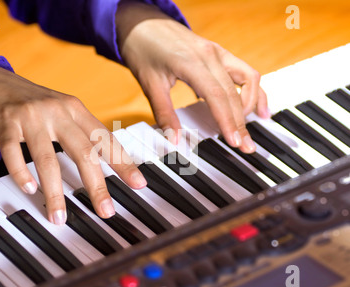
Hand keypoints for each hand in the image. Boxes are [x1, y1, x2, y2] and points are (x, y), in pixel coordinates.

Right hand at [0, 64, 146, 224]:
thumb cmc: (34, 104)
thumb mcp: (63, 112)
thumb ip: (82, 133)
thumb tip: (104, 161)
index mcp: (76, 110)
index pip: (105, 140)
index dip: (123, 162)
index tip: (139, 184)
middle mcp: (58, 111)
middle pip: (83, 151)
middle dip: (97, 185)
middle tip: (106, 210)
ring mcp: (31, 117)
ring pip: (48, 158)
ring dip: (55, 192)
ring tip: (59, 217)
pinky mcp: (6, 123)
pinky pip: (13, 152)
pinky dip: (21, 173)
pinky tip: (29, 189)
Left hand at [116, 1, 268, 152]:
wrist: (143, 23)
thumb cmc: (144, 50)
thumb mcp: (149, 84)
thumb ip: (164, 113)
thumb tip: (175, 140)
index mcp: (191, 62)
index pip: (217, 95)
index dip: (228, 120)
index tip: (234, 141)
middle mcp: (211, 54)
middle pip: (235, 92)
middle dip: (242, 122)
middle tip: (246, 147)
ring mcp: (218, 52)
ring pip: (248, 79)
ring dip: (252, 105)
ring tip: (250, 129)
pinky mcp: (220, 53)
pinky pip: (245, 71)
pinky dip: (254, 90)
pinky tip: (258, 108)